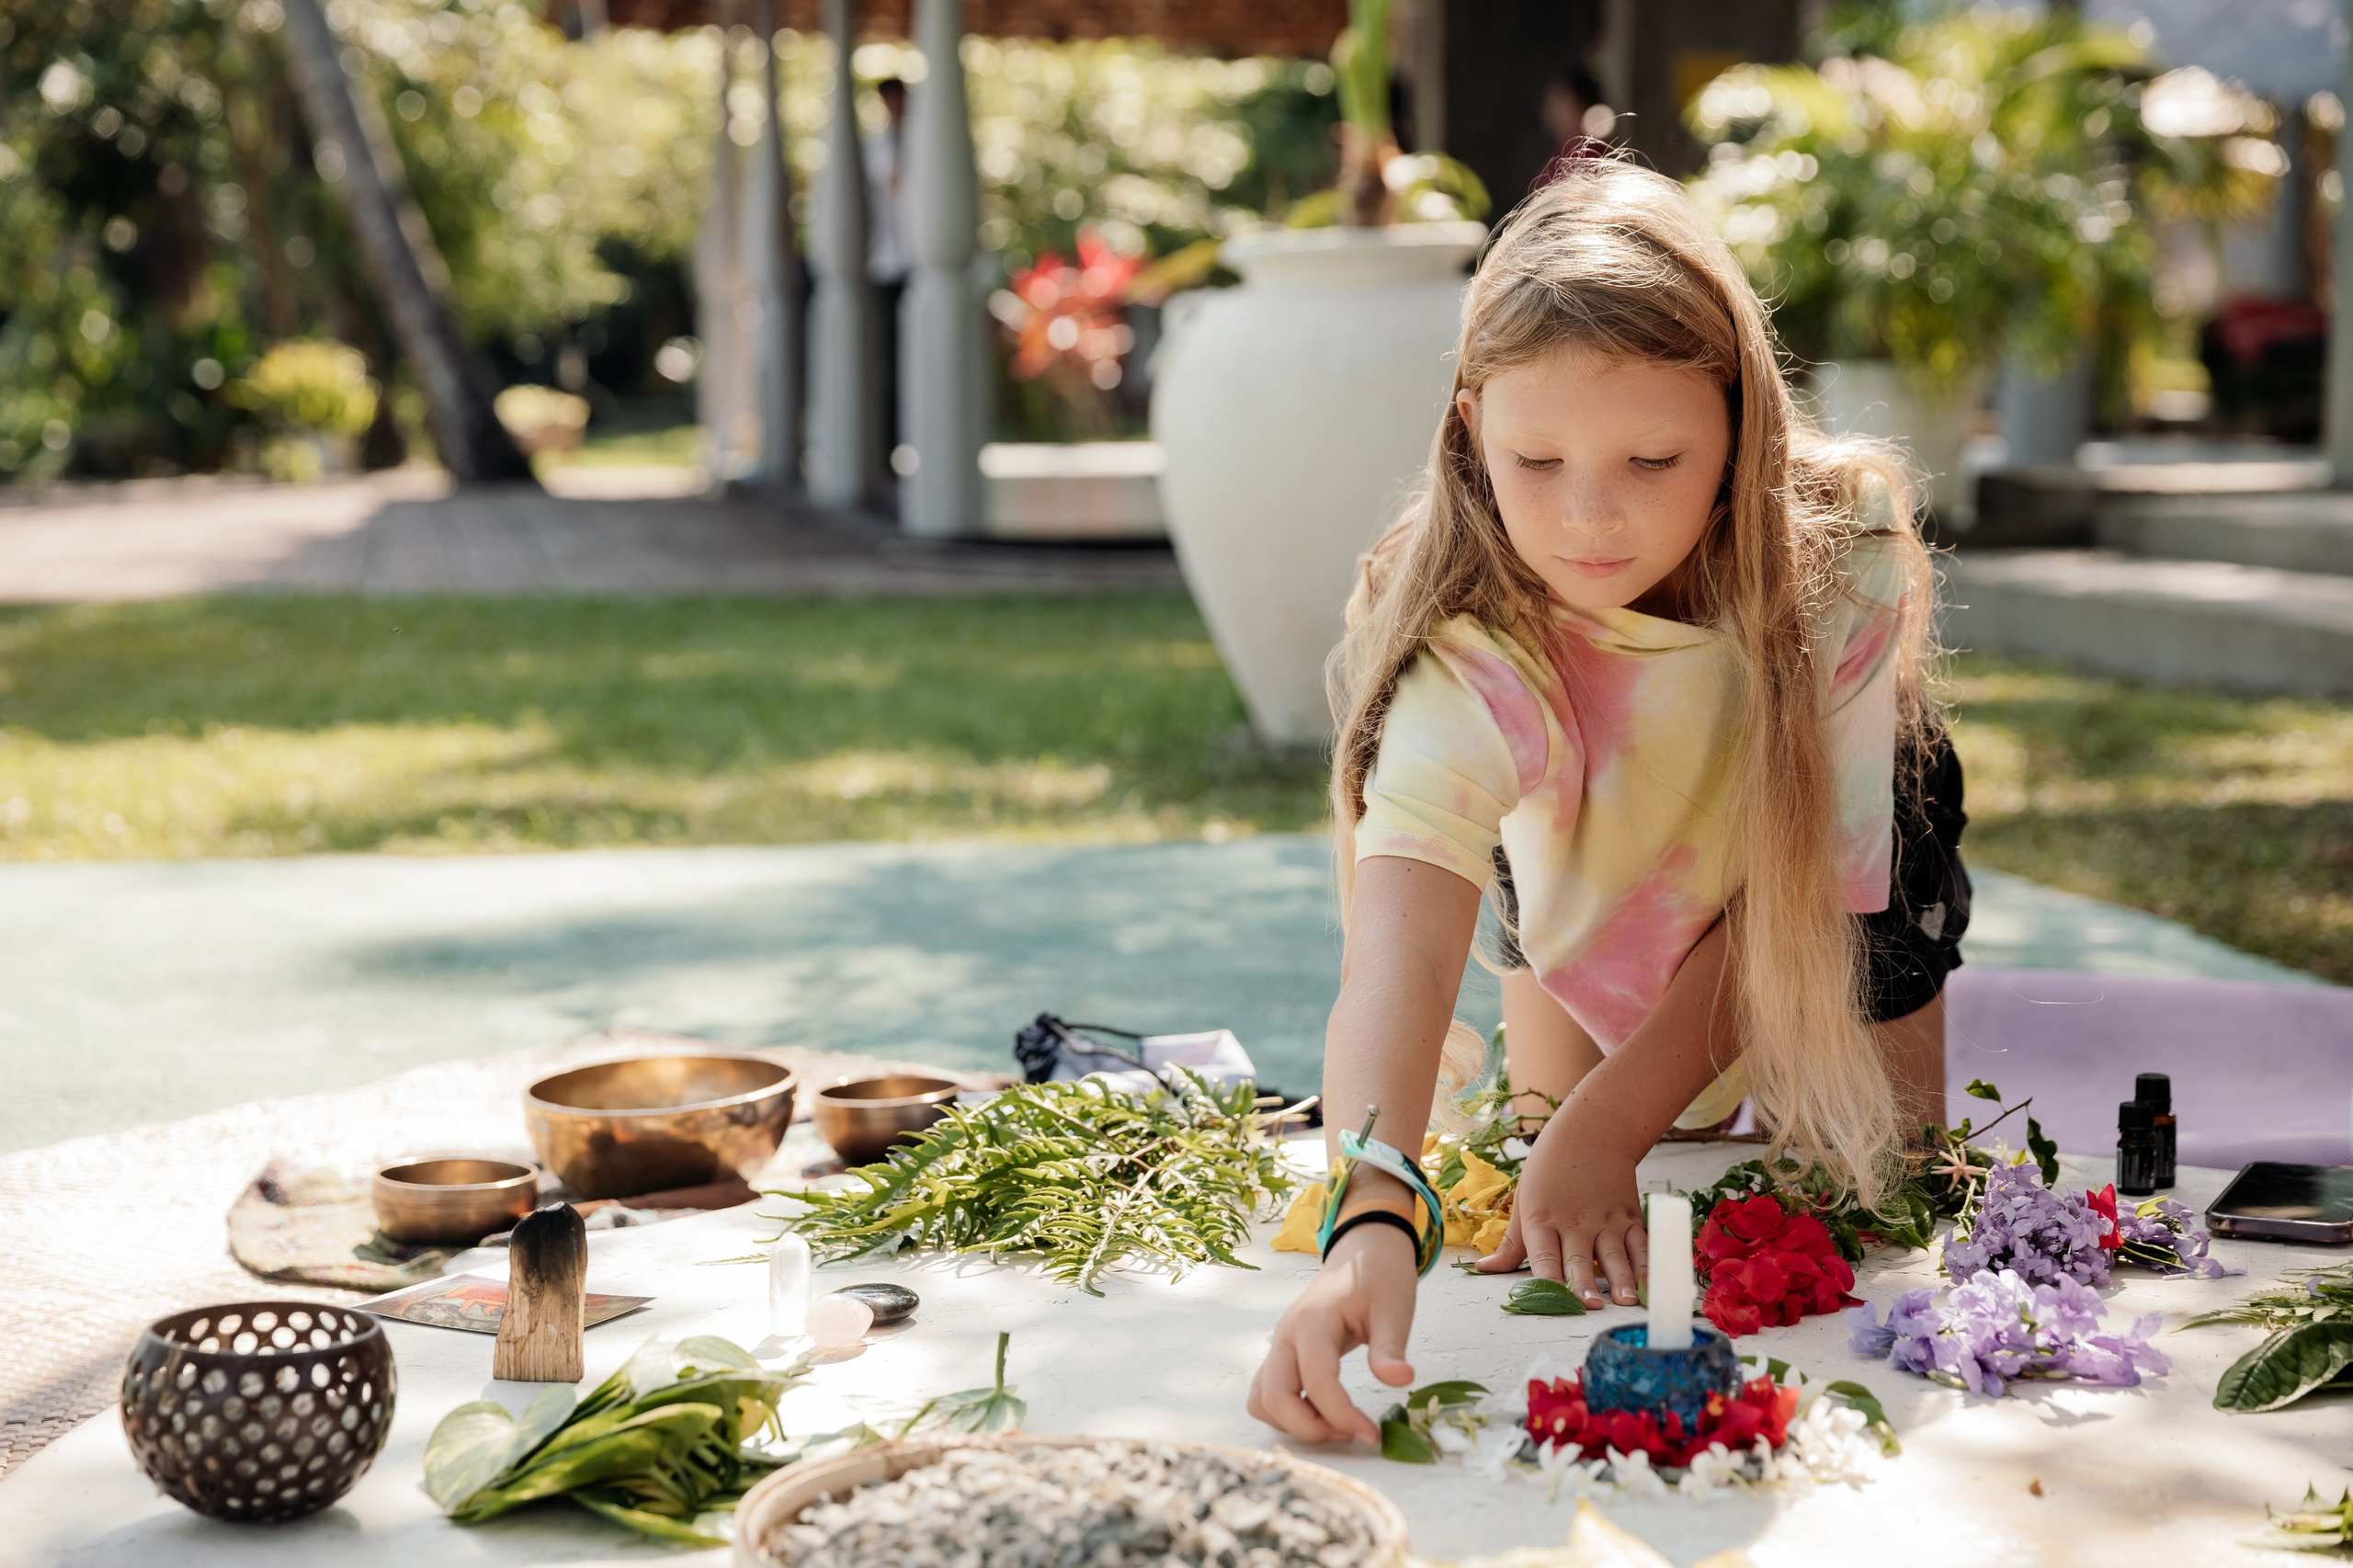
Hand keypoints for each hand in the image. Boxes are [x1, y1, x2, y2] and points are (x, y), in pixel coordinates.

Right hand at [1247, 1223, 1418, 1443]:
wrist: (1362, 1252)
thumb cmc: (1379, 1277)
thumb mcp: (1395, 1308)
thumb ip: (1391, 1346)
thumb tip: (1400, 1380)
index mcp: (1313, 1321)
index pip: (1317, 1381)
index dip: (1341, 1415)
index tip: (1371, 1434)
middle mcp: (1286, 1336)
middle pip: (1273, 1397)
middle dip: (1309, 1428)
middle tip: (1350, 1433)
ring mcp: (1280, 1346)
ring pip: (1262, 1399)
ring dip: (1293, 1424)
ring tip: (1336, 1425)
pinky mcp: (1283, 1355)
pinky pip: (1267, 1393)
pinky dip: (1286, 1414)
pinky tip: (1322, 1414)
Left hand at [1475, 1120, 1646, 1309]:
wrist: (1592, 1131)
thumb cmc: (1550, 1166)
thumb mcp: (1523, 1199)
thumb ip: (1511, 1243)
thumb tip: (1485, 1269)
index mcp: (1542, 1219)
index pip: (1544, 1257)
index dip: (1550, 1281)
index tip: (1555, 1303)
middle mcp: (1575, 1222)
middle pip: (1579, 1260)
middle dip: (1585, 1286)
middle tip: (1591, 1308)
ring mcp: (1605, 1220)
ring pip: (1614, 1255)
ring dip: (1621, 1280)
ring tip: (1626, 1302)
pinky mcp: (1629, 1217)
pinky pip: (1639, 1245)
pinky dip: (1646, 1266)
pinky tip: (1650, 1285)